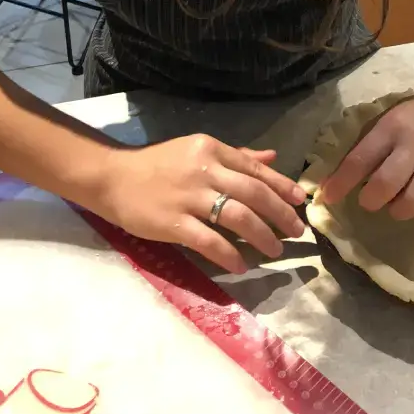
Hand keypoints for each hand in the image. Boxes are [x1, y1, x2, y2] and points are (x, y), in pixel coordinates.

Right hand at [97, 136, 306, 272]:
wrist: (112, 178)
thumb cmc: (158, 164)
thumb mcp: (197, 150)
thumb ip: (235, 156)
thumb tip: (272, 158)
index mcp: (211, 149)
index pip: (254, 169)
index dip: (281, 186)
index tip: (301, 201)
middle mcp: (204, 169)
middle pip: (253, 193)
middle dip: (280, 213)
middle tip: (296, 230)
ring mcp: (188, 197)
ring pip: (237, 217)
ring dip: (262, 235)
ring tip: (275, 249)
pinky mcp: (172, 223)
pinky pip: (209, 241)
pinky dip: (229, 254)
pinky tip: (241, 265)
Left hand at [320, 94, 413, 220]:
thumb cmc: (412, 119)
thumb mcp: (384, 123)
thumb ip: (362, 150)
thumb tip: (330, 184)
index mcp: (391, 128)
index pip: (360, 159)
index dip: (341, 183)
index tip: (328, 198)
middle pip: (387, 184)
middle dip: (370, 200)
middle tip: (369, 199)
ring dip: (397, 211)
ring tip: (395, 204)